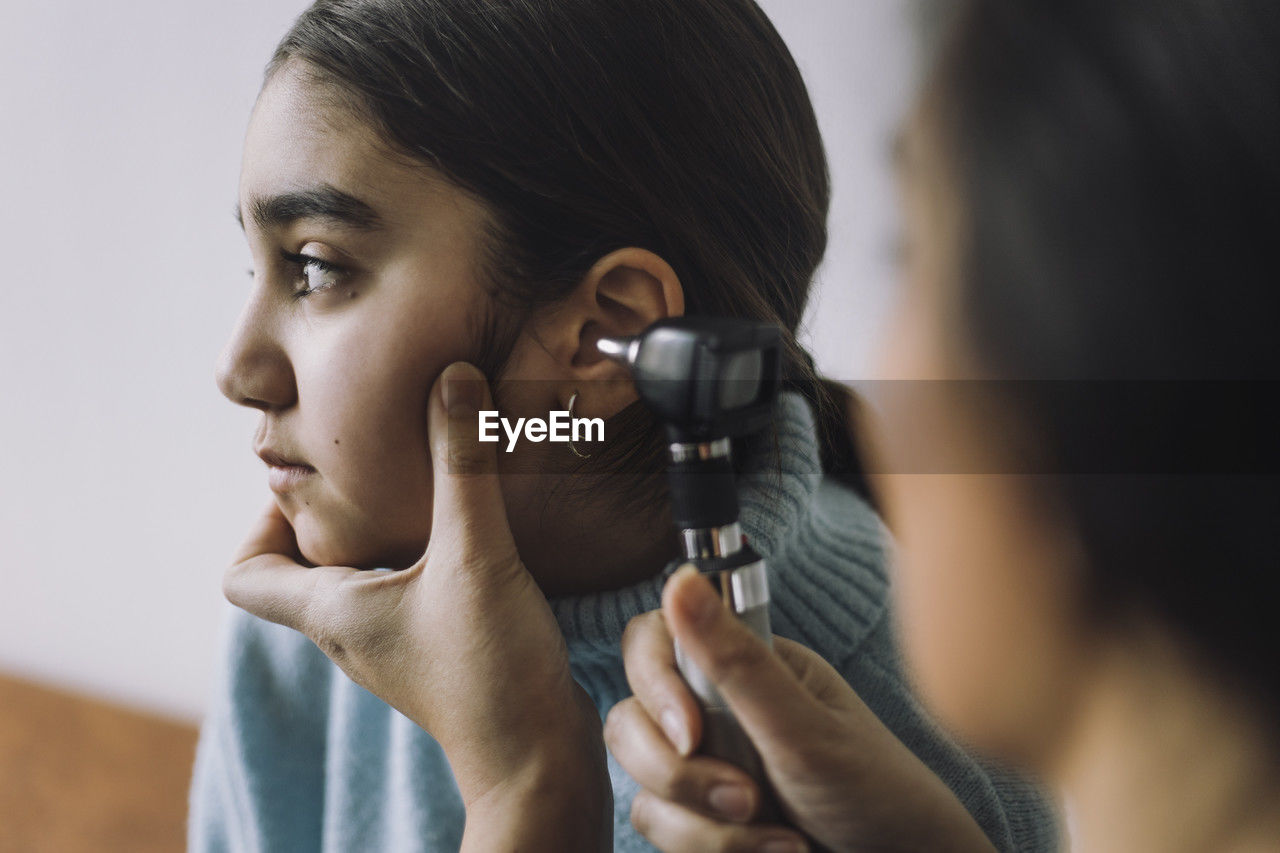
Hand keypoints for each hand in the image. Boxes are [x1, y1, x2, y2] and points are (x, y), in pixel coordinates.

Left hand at [223, 362, 609, 850]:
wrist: (539, 759)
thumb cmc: (490, 672)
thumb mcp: (475, 554)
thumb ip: (464, 464)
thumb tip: (452, 377)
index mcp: (331, 611)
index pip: (244, 574)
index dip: (261, 520)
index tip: (313, 479)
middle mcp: (351, 631)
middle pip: (302, 568)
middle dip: (327, 510)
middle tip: (368, 461)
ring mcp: (394, 644)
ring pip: (359, 577)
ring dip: (377, 530)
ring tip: (418, 483)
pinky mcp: (438, 648)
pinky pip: (406, 590)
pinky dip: (419, 554)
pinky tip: (469, 529)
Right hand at [605, 566, 996, 852]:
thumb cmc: (873, 790)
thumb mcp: (804, 727)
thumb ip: (737, 660)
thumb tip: (681, 579)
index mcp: (742, 663)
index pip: (653, 642)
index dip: (653, 686)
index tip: (693, 734)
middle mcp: (714, 709)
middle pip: (631, 721)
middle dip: (683, 775)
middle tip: (751, 798)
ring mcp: (704, 766)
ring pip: (644, 786)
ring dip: (709, 826)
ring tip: (780, 835)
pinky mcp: (699, 819)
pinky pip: (660, 828)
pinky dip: (713, 850)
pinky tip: (775, 850)